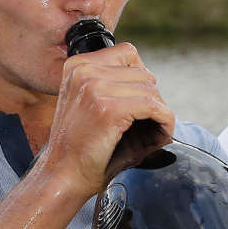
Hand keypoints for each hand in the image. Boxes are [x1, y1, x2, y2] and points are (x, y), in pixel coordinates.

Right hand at [41, 41, 173, 195]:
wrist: (63, 175)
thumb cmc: (79, 146)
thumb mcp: (87, 102)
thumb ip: (111, 84)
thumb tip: (150, 80)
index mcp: (77, 65)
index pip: (127, 52)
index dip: (140, 77)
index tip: (140, 100)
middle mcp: (84, 71)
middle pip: (142, 72)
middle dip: (151, 98)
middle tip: (149, 122)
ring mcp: (95, 88)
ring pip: (151, 89)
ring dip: (159, 111)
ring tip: (154, 130)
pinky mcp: (109, 109)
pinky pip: (153, 106)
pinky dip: (164, 121)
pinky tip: (161, 134)